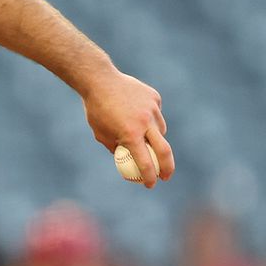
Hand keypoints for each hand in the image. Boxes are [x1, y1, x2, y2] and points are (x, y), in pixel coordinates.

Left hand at [79, 70, 172, 187]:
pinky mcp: (155, 98)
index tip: (151, 184)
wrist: (99, 80)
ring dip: (155, 137)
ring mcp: (152, 108)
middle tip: (165, 176)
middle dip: (168, 167)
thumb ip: (116, 148)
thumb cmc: (97, 110)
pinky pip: (157, 114)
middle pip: (164, 150)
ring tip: (137, 129)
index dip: (149, 177)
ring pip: (161, 130)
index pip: (145, 162)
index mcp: (130, 133)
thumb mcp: (101, 133)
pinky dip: (150, 118)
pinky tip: (136, 111)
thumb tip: (128, 162)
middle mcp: (145, 121)